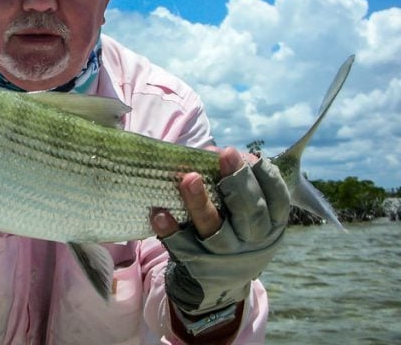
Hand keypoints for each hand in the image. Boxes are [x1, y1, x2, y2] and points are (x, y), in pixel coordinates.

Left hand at [150, 147, 289, 315]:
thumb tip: (214, 153)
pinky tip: (160, 214)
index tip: (249, 155)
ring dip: (200, 202)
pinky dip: (171, 230)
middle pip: (249, 211)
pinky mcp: (197, 264)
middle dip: (237, 181)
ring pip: (215, 228)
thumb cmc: (234, 231)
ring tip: (189, 178)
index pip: (276, 199)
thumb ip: (239, 186)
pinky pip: (182, 246)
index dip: (264, 176)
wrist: (217, 284)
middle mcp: (252, 240)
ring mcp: (225, 254)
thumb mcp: (251, 215)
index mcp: (270, 224)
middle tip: (224, 153)